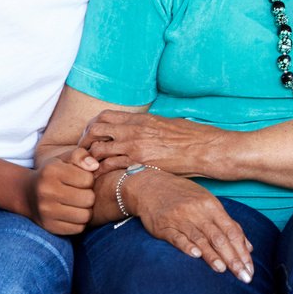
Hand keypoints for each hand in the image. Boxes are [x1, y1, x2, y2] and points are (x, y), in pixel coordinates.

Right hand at [24, 147, 99, 234]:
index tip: (81, 180)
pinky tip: (73, 213)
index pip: (88, 179)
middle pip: (88, 199)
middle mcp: (46, 192)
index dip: (89, 179)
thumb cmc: (53, 173)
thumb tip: (94, 166)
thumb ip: (81, 156)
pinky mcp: (48, 226)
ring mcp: (45, 211)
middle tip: (81, 193)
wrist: (27, 193)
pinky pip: (77, 229)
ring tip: (79, 204)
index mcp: (52, 172)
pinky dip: (79, 222)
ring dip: (86, 210)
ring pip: (85, 216)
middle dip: (89, 195)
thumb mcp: (64, 158)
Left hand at [79, 110, 232, 178]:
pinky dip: (100, 172)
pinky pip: (109, 167)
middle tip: (86, 154)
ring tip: (91, 169)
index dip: (92, 127)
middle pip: (95, 129)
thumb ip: (150, 126)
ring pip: (97, 150)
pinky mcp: (138, 163)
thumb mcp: (169, 123)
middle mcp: (134, 130)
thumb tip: (143, 129)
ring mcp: (135, 146)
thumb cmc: (193, 137)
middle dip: (85, 142)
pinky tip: (102, 178)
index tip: (92, 137)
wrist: (207, 149)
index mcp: (141, 118)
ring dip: (91, 159)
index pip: (105, 116)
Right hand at [124, 168, 254, 282]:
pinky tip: (195, 256)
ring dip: (212, 256)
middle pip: (220, 237)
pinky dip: (187, 246)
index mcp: (213, 207)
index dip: (242, 251)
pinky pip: (177, 237)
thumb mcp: (209, 203)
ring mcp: (182, 219)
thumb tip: (248, 247)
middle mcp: (199, 213)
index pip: (232, 232)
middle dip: (233, 258)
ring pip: (201, 239)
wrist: (152, 186)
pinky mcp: (164, 226)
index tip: (250, 269)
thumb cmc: (184, 196)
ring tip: (223, 270)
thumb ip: (228, 225)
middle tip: (243, 276)